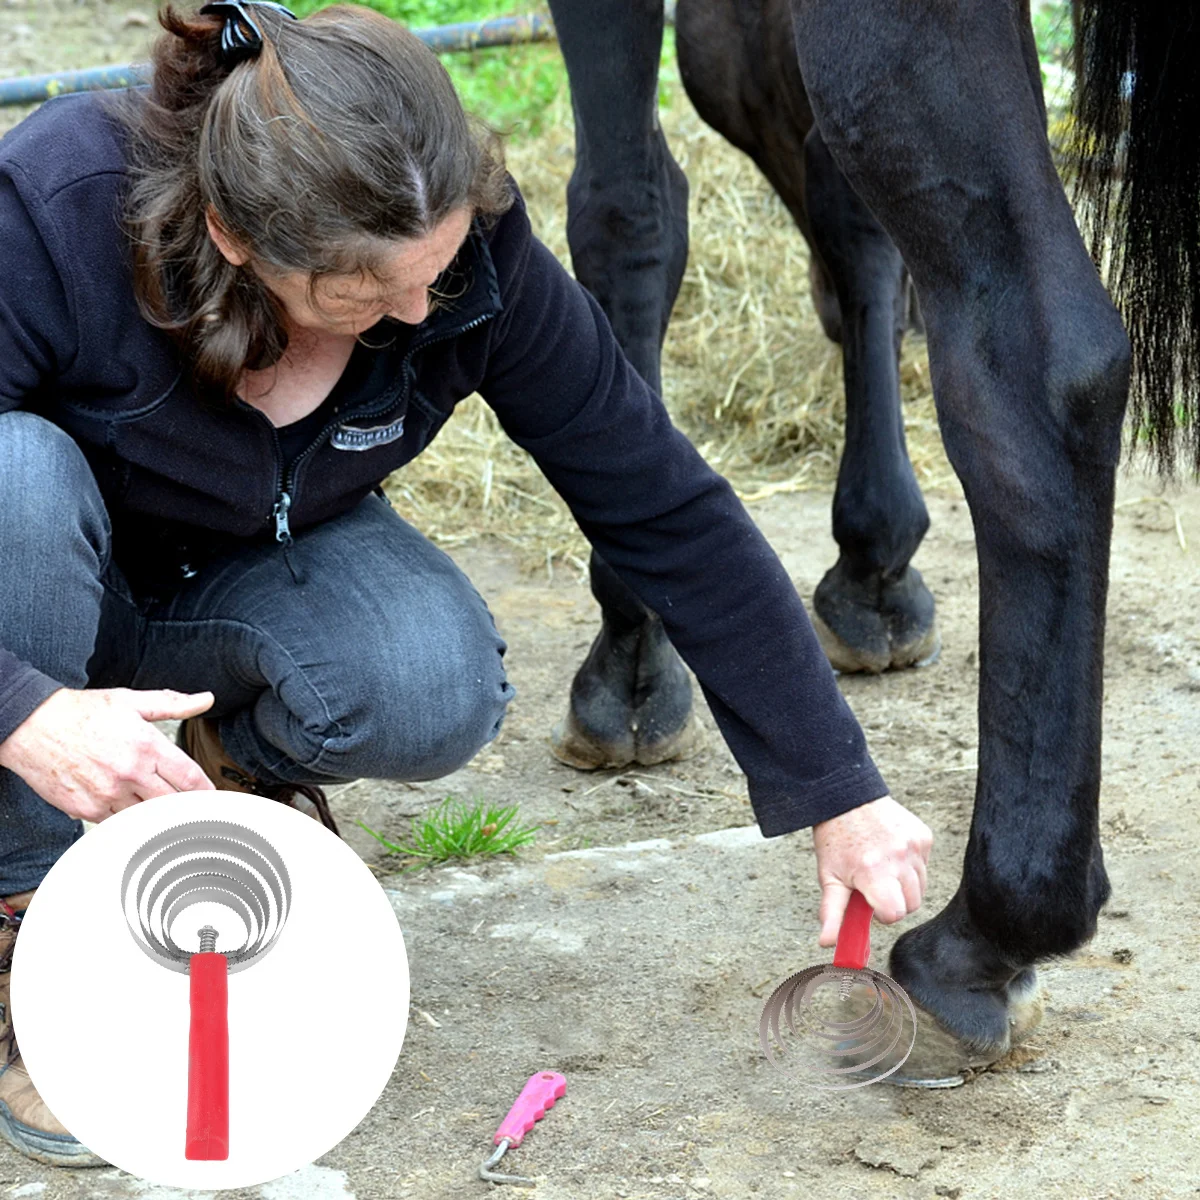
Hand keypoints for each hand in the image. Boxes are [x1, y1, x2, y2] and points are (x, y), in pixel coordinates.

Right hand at [0, 687, 216, 821]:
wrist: (31, 727)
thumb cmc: (82, 713)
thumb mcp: (131, 701)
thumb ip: (172, 703)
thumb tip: (206, 699)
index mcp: (146, 746)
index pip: (190, 778)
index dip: (207, 792)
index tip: (215, 799)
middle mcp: (129, 773)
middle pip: (173, 803)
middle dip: (186, 807)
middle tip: (195, 810)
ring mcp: (106, 794)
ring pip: (146, 817)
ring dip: (156, 814)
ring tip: (163, 809)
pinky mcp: (86, 809)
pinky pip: (117, 822)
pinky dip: (127, 818)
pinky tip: (131, 809)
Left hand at [811, 794, 931, 946]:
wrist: (847, 798)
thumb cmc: (835, 838)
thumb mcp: (829, 876)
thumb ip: (832, 913)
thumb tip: (828, 943)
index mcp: (873, 871)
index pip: (895, 913)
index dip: (884, 914)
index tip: (872, 903)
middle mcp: (898, 858)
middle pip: (912, 904)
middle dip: (894, 901)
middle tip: (875, 884)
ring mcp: (914, 845)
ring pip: (922, 886)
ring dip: (904, 884)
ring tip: (882, 867)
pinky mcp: (924, 836)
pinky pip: (925, 865)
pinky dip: (911, 865)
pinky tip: (891, 852)